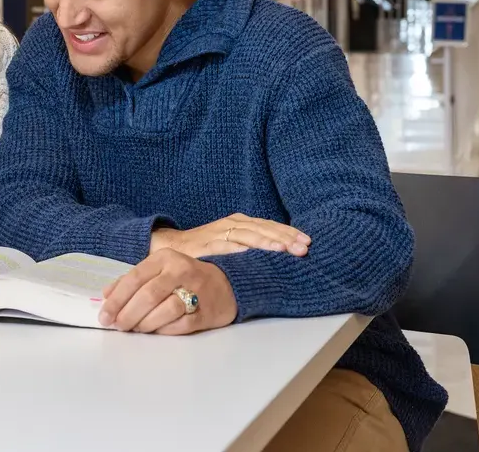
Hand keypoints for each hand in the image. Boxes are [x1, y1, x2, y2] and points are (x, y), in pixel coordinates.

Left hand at [99, 248, 236, 334]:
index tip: (104, 316)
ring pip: (165, 309)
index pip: (135, 278)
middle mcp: (180, 270)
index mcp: (164, 258)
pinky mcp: (207, 311)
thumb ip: (132, 280)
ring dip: (145, 323)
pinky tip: (155, 332)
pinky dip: (164, 330)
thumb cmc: (183, 278)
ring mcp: (196, 290)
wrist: (226, 284)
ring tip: (135, 329)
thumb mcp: (158, 270)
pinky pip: (181, 324)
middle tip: (118, 326)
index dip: (117, 299)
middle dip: (128, 313)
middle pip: (148, 294)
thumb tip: (106, 294)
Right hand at [151, 213, 309, 258]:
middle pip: (264, 229)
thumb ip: (251, 246)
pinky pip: (230, 246)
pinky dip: (245, 248)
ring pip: (250, 235)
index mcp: (240, 223)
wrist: (170, 248)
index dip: (289, 233)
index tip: (308, 241)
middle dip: (286, 238)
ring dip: (270, 242)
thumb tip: (282, 255)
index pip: (270, 226)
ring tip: (287, 249)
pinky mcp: (209, 245)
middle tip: (305, 247)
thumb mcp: (232, 243)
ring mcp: (221, 233)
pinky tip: (258, 253)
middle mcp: (233, 224)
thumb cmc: (205, 249)